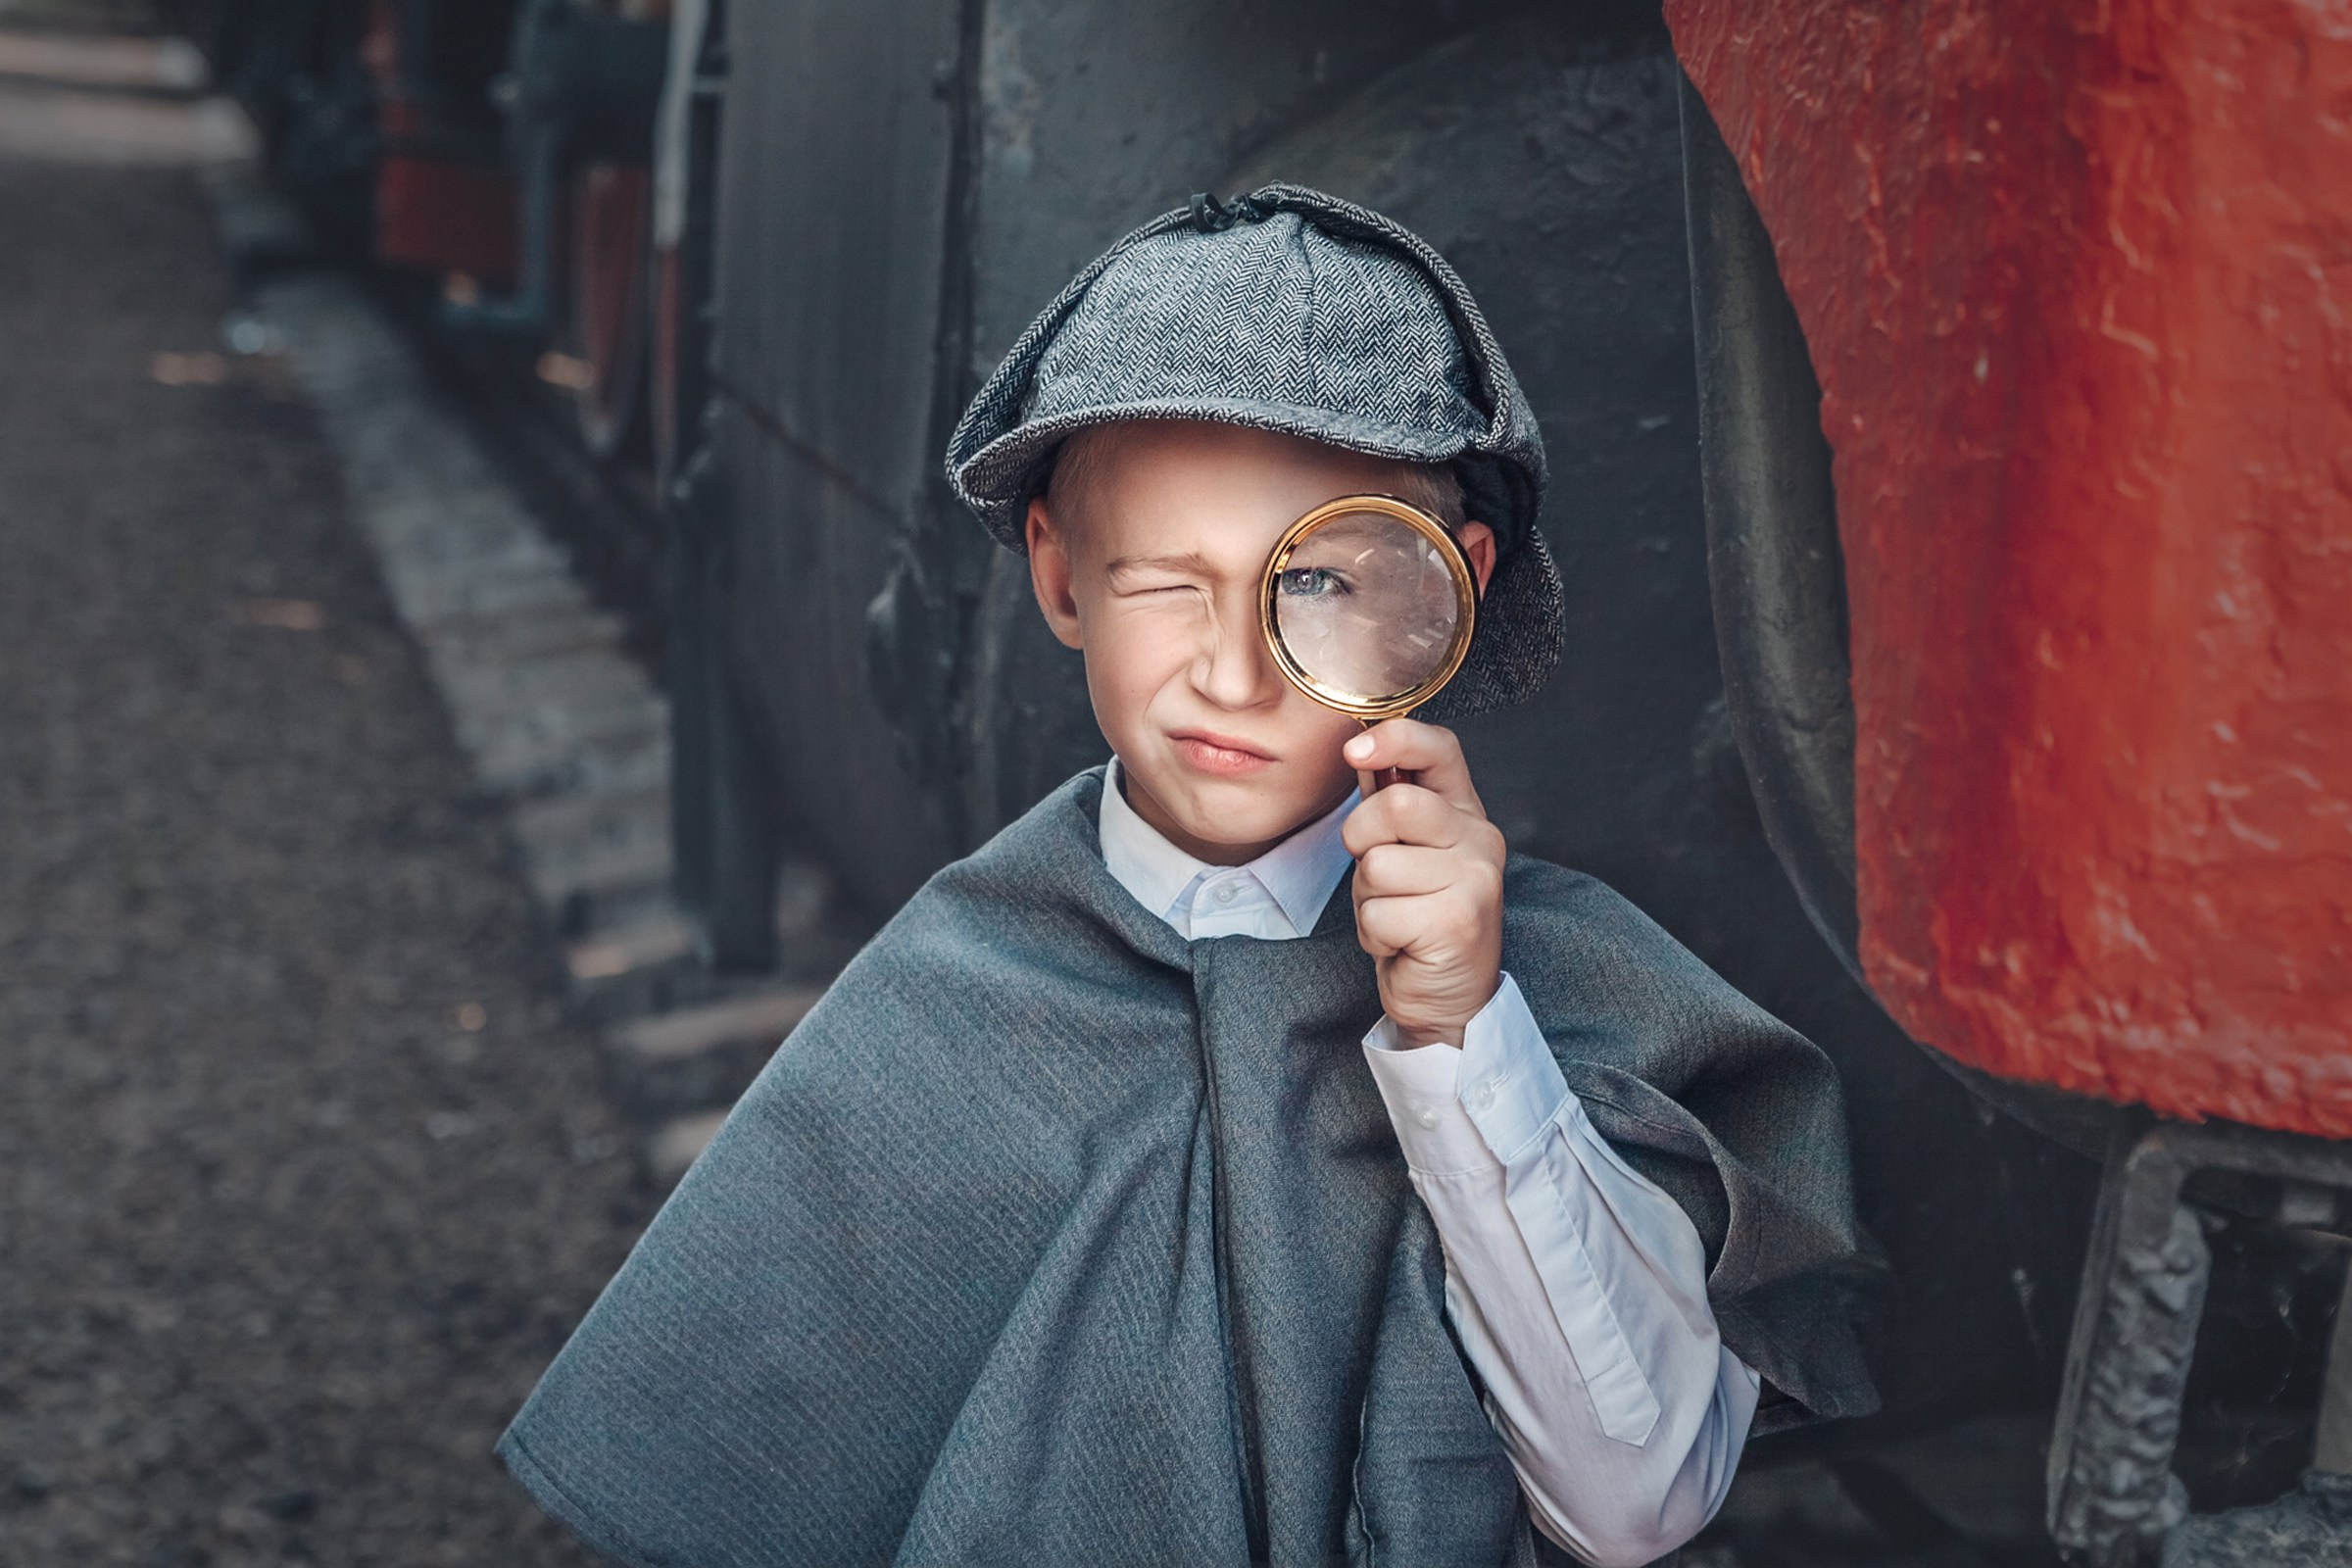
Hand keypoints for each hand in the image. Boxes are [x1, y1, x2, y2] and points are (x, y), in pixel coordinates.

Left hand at [1341, 719, 1505, 1048]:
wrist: (1448, 996)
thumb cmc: (1419, 918)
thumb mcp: (1408, 851)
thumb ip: (1389, 803)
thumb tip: (1360, 751)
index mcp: (1465, 813)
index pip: (1440, 749)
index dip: (1395, 739)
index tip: (1355, 750)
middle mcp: (1480, 839)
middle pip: (1396, 806)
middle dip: (1361, 839)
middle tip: (1376, 873)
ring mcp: (1474, 881)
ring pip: (1378, 865)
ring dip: (1367, 897)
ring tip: (1395, 914)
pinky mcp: (1457, 923)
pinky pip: (1379, 913)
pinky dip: (1374, 933)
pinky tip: (1401, 942)